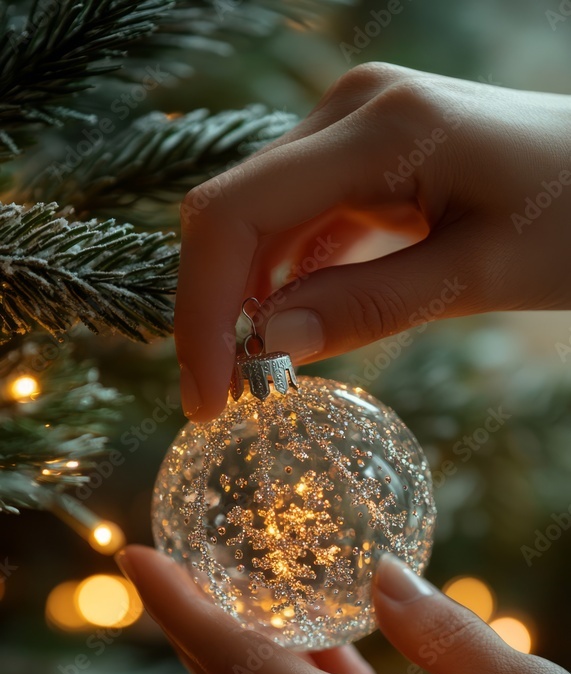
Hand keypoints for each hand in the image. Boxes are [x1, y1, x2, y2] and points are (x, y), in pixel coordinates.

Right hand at [175, 62, 570, 419]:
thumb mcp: (478, 276)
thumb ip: (368, 306)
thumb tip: (267, 347)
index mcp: (376, 128)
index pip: (235, 216)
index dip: (204, 312)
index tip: (207, 399)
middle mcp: (348, 110)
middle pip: (233, 213)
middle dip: (216, 310)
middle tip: (223, 400)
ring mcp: (356, 126)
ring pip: (260, 219)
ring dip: (247, 297)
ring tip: (256, 375)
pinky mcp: (369, 153)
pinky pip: (302, 217)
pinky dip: (287, 276)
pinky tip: (294, 326)